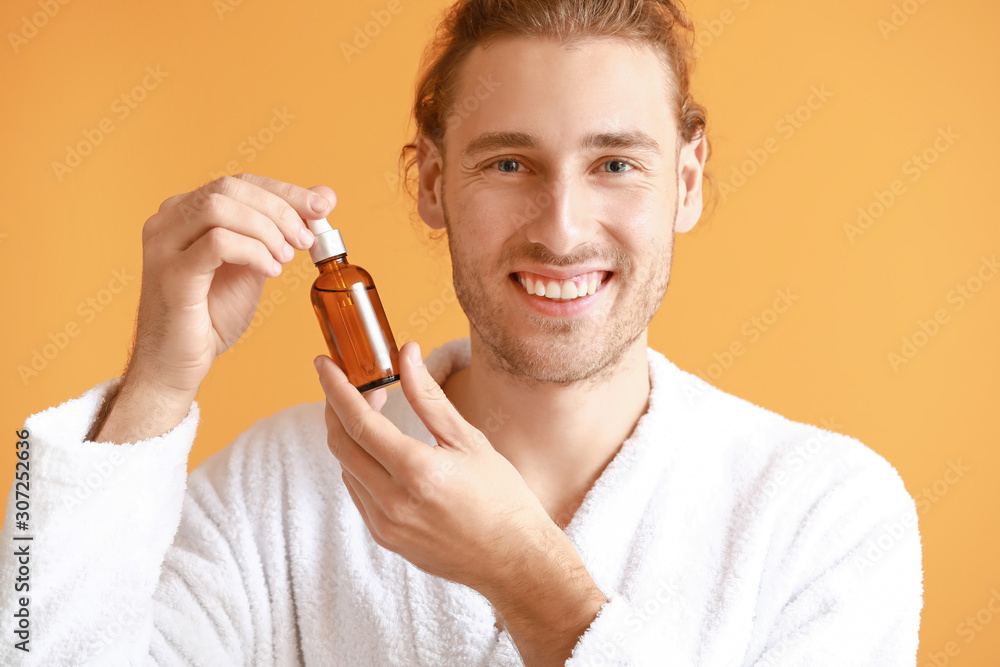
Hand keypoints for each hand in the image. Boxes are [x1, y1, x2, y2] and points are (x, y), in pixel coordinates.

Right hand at [130, 174, 335, 395]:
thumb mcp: (256, 265)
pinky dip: (252, 251)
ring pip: (220, 207)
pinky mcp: (171, 273)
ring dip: (266, 229)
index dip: (284, 191)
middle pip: (230, 188)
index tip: (322, 206)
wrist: (177, 365)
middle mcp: (168, 221)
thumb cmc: (211, 317)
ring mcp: (164, 245)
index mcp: (185, 213)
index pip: (239, 184)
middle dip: (279, 209)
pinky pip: (217, 243)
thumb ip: (281, 231)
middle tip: (305, 239)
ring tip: (285, 258)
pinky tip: (269, 272)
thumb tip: (324, 198)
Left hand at [313, 340, 608, 664]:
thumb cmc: (502, 498)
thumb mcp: (468, 439)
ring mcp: (386, 525)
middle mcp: (394, 502)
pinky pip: (358, 493)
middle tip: (354, 384)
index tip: (324, 364)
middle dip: (338, 408)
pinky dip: (360, 464)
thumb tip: (406, 355)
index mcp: (417, 472)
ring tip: (371, 412)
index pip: (358, 422)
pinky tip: (379, 450)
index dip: (336, 388)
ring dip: (349, 436)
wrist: (514, 560)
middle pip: (342, 444)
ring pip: (346, 469)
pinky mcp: (386, 539)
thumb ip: (429, 397)